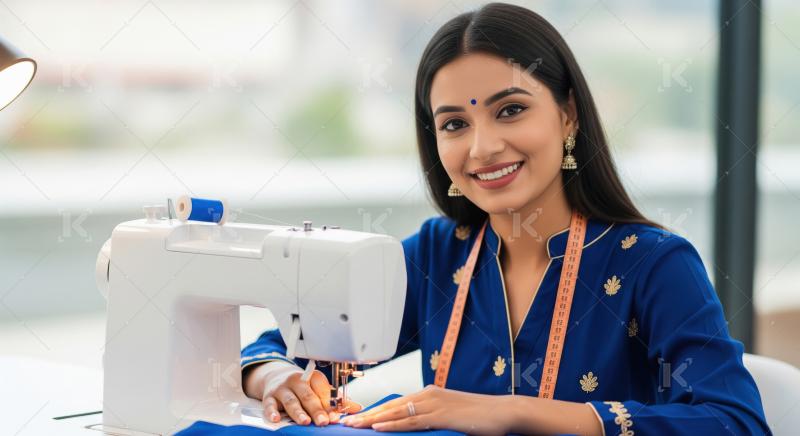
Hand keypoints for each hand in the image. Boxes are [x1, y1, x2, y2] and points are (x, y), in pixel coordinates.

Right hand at [244, 361, 362, 425]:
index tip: (335, 416)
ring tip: (305, 421)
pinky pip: (269, 404)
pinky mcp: (269, 397)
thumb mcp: (318, 388)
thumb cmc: (303, 386)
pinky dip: (272, 412)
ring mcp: (282, 389)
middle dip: (317, 409)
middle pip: (308, 396)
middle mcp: (297, 381)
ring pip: (291, 400)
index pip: (323, 391)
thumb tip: (356, 408)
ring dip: (298, 412)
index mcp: (313, 377)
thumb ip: (335, 400)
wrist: (276, 376)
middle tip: (324, 421)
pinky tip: (276, 419)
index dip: (329, 404)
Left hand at [339, 385, 512, 433]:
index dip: (374, 410)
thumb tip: (414, 427)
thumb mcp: (449, 416)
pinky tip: (379, 428)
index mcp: (429, 394)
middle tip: (345, 421)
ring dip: (373, 419)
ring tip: (354, 425)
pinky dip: (394, 424)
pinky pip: (412, 421)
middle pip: (391, 406)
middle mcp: (428, 395)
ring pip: (397, 412)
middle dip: (366, 414)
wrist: (503, 412)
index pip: (395, 403)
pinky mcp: (442, 416)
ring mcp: (435, 404)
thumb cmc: (479, 416)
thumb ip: (430, 419)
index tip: (356, 417)